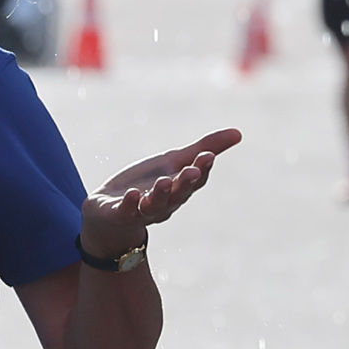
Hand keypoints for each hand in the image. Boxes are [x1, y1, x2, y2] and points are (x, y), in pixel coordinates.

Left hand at [81, 128, 239, 261]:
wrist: (110, 213)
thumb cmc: (147, 185)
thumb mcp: (174, 162)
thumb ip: (204, 148)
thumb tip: (238, 133)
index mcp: (179, 189)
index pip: (195, 181)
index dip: (202, 169)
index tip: (207, 155)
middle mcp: (164, 203)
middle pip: (178, 194)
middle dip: (185, 183)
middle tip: (191, 170)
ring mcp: (141, 211)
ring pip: (154, 205)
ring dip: (160, 194)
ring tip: (165, 182)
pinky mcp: (119, 214)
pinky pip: (126, 212)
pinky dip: (130, 204)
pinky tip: (134, 194)